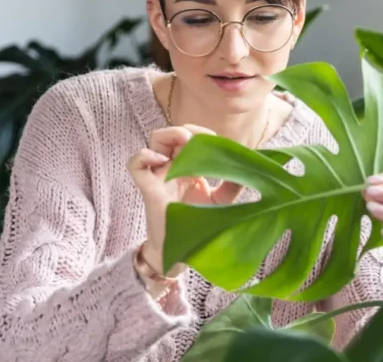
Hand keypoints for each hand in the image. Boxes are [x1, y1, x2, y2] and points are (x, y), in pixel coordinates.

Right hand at [127, 124, 242, 273]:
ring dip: (169, 135)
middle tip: (199, 140)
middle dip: (186, 130)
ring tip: (184, 143)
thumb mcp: (221, 202)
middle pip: (173, 135)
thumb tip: (247, 165)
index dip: (201, 134)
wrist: (180, 253)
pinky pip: (135, 164)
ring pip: (154, 142)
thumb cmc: (198, 226)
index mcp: (189, 168)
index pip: (190, 139)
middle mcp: (173, 168)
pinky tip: (161, 160)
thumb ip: (232, 185)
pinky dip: (144, 155)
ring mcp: (159, 176)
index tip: (215, 140)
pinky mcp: (148, 188)